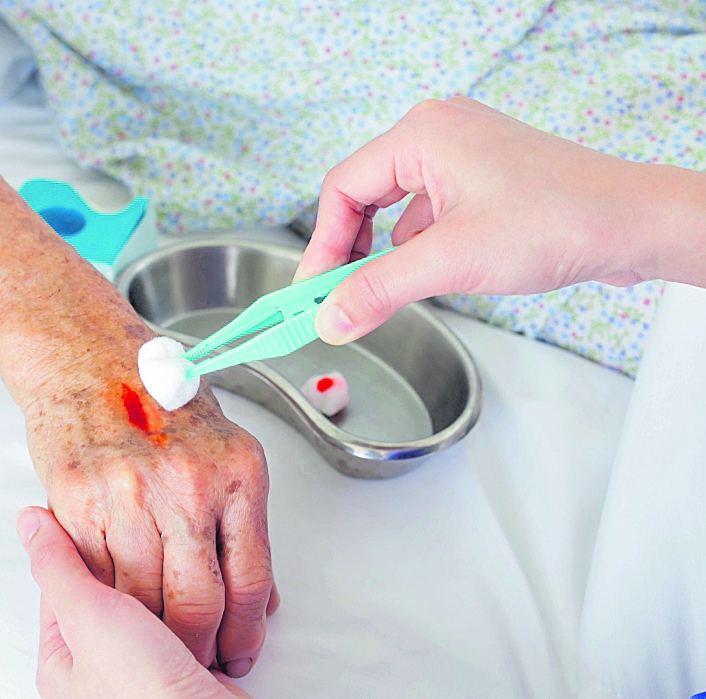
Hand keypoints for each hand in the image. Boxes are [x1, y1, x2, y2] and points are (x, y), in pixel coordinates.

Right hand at [9, 312, 277, 676]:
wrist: (88, 361)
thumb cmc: (158, 403)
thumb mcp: (224, 451)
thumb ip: (241, 525)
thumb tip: (261, 598)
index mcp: (237, 473)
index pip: (250, 578)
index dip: (247, 632)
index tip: (241, 653)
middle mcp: (188, 484)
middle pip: (200, 602)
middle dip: (202, 649)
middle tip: (201, 663)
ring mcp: (130, 493)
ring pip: (146, 599)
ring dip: (154, 637)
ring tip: (161, 650)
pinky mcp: (79, 501)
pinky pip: (98, 576)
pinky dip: (108, 605)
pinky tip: (118, 615)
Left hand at [16, 507, 298, 698]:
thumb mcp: (89, 615)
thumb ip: (60, 563)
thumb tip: (29, 523)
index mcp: (61, 660)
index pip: (60, 582)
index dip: (81, 542)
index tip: (103, 508)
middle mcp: (100, 668)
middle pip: (107, 590)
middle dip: (131, 559)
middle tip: (145, 523)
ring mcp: (145, 669)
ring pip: (152, 601)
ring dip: (168, 580)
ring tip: (180, 554)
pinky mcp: (187, 668)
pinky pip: (187, 618)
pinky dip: (197, 601)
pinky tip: (205, 585)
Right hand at [295, 96, 685, 344]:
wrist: (634, 226)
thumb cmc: (560, 220)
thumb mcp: (451, 261)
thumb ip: (378, 290)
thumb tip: (330, 317)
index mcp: (422, 134)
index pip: (341, 189)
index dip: (320, 246)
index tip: (310, 293)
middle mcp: (439, 135)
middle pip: (363, 196)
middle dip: (349, 250)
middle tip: (336, 296)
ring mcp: (464, 156)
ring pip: (395, 208)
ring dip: (384, 252)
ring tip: (385, 288)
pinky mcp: (483, 181)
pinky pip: (427, 213)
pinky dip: (417, 247)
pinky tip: (430, 271)